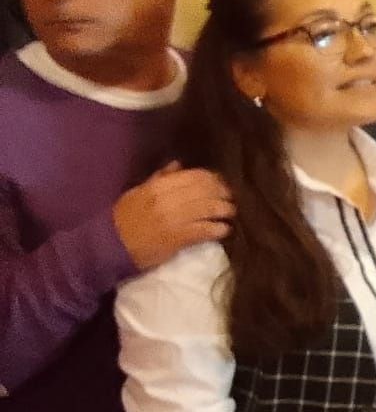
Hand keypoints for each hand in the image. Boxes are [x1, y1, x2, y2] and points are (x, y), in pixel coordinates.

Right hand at [113, 162, 233, 269]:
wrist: (109, 246)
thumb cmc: (124, 219)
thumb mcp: (137, 193)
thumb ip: (158, 178)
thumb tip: (178, 165)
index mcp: (157, 186)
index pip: (194, 176)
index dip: (212, 179)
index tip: (220, 183)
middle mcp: (167, 199)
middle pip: (205, 191)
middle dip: (222, 193)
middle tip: (230, 198)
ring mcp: (172, 219)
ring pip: (208, 209)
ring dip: (224, 210)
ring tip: (230, 212)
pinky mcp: (176, 238)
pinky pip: (204, 230)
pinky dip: (218, 229)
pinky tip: (224, 229)